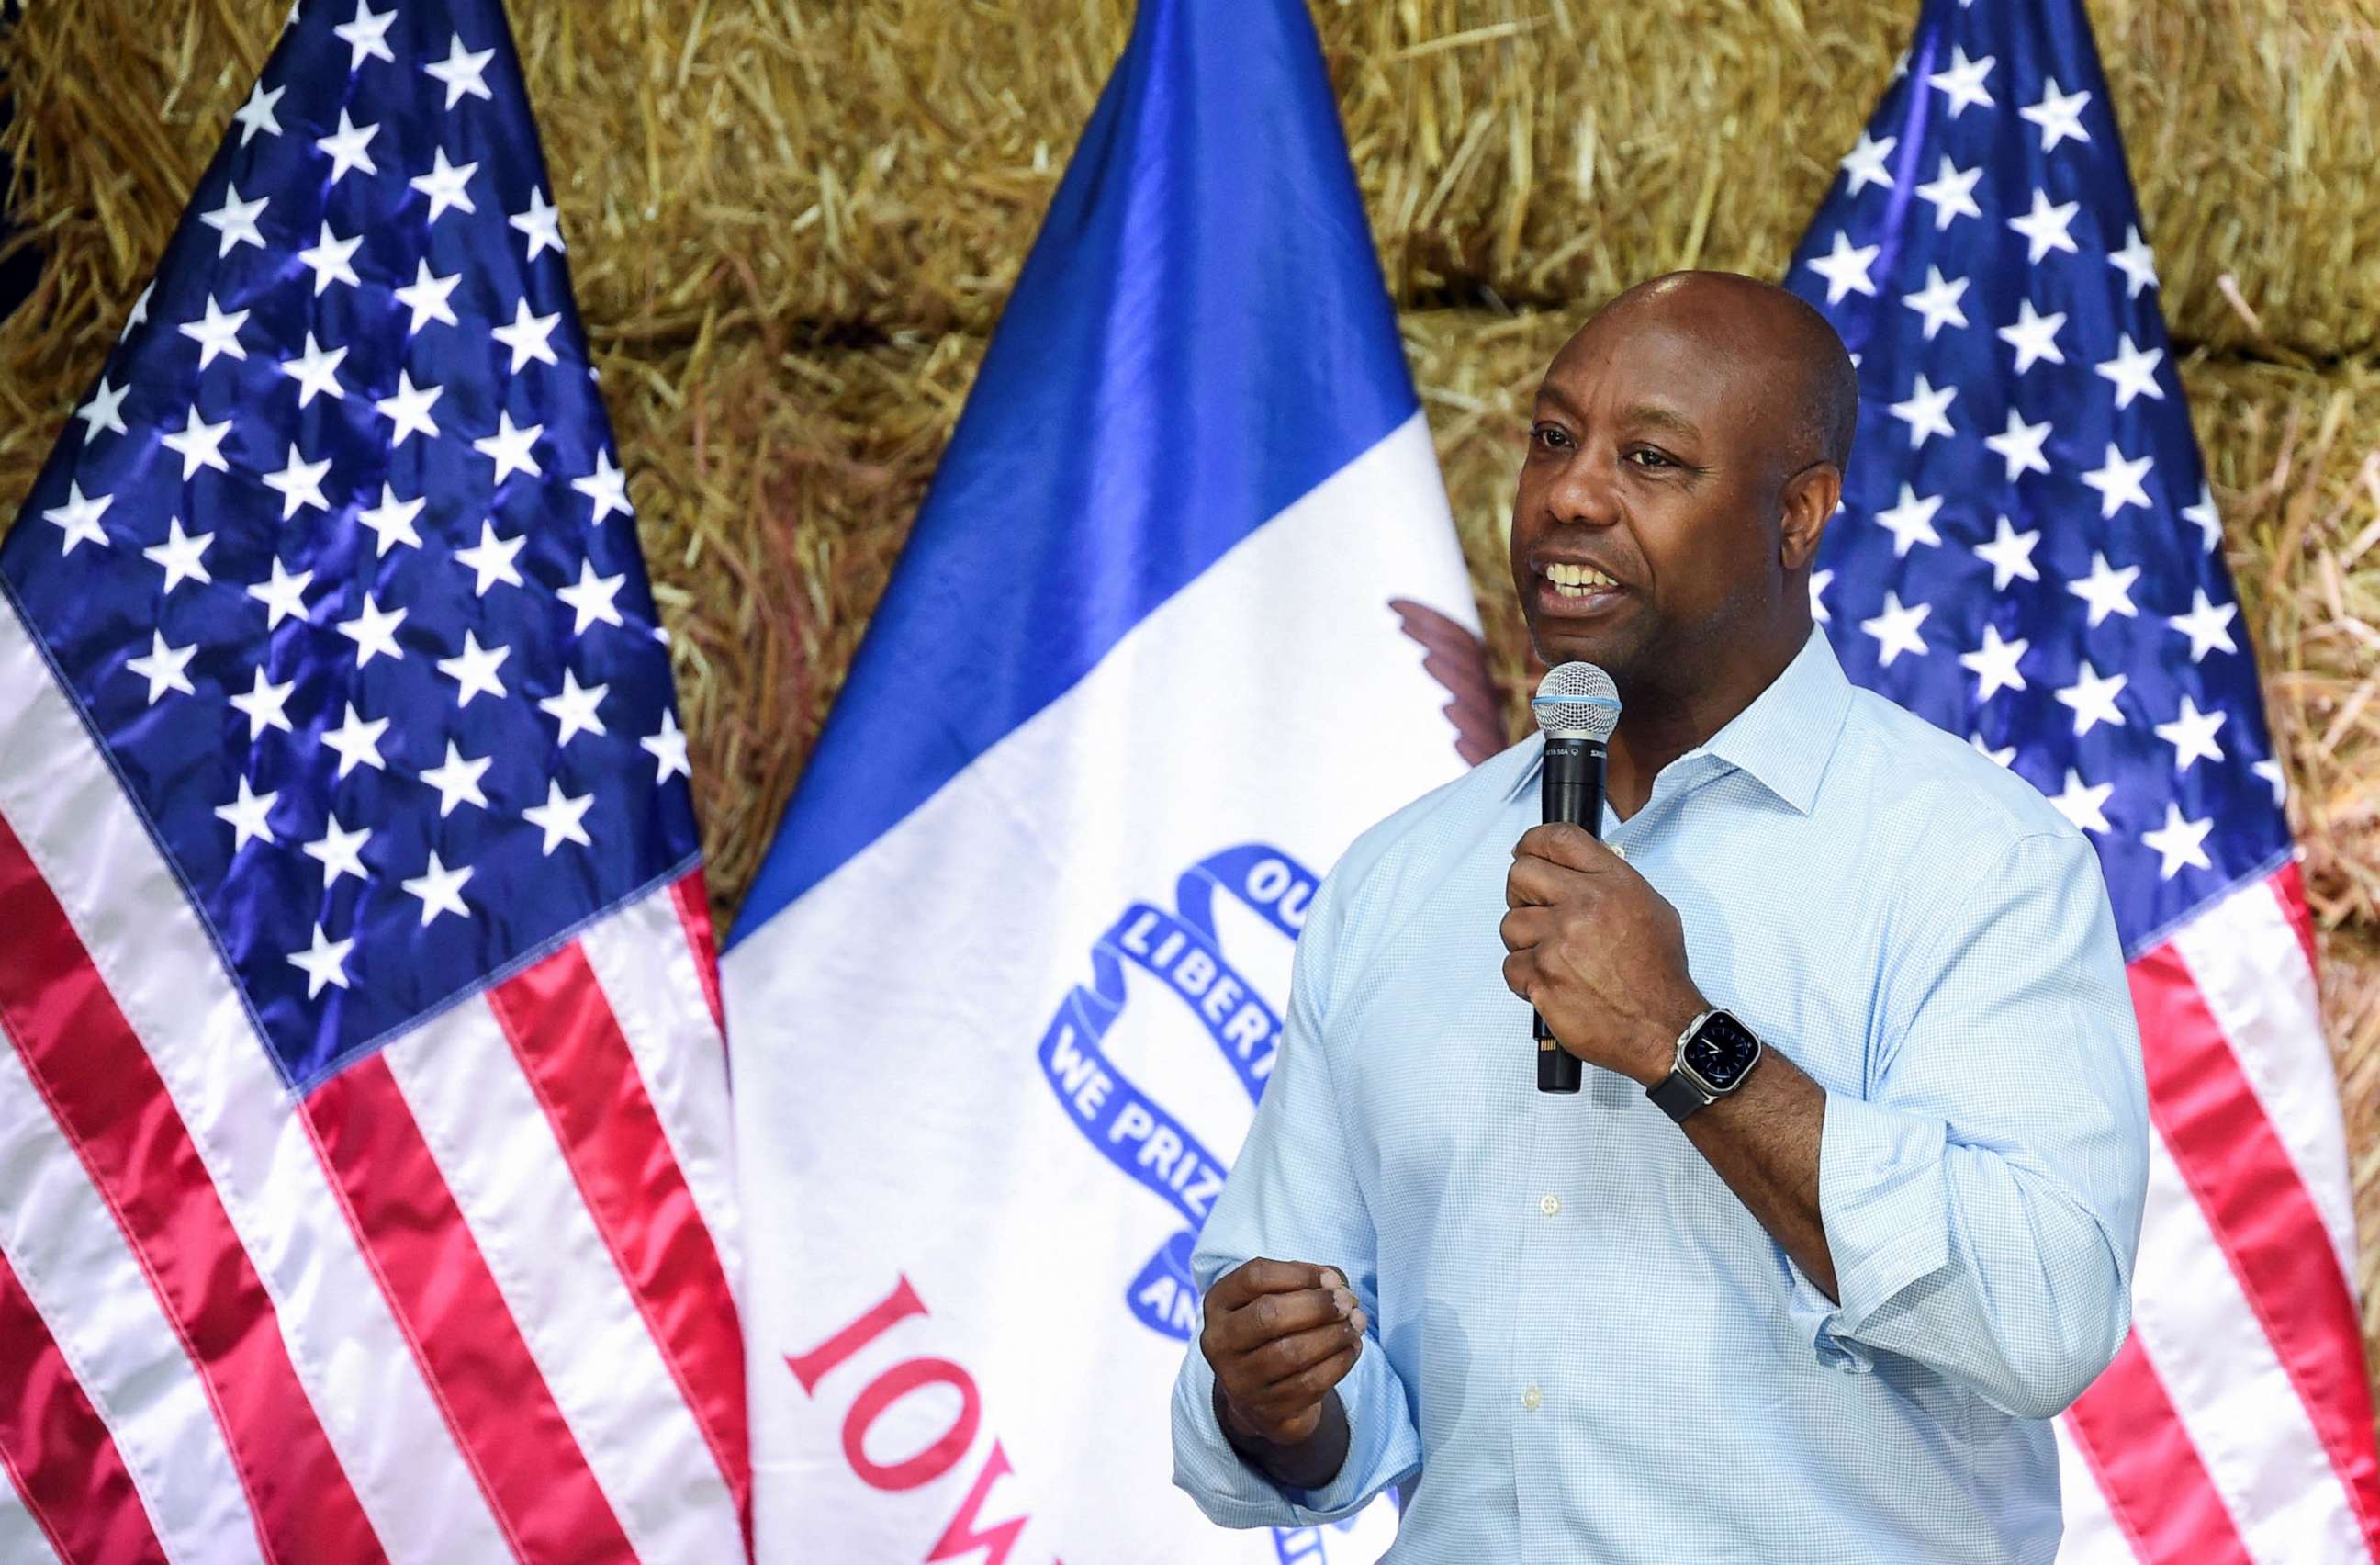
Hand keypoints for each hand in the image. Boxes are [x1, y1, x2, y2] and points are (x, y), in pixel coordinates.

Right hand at [1200, 1258, 1366, 1445]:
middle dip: (1317, 1306)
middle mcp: (1219, 1341)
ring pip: (1291, 1353)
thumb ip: (1308, 1282)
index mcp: (1218, 1303)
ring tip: (1356, 1324)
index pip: (1254, 1277)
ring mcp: (1239, 1380)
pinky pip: (1309, 1383)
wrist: (1261, 1397)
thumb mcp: (1279, 1299)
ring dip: (1333, 1335)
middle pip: (1269, 1315)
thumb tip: (1335, 1282)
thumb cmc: (1274, 1332)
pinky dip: (1339, 1363)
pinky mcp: (1264, 1409)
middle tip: (1348, 1302)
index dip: (1299, 1273)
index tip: (1333, 1279)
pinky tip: (1352, 1348)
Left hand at [1502, 823, 1705, 1086]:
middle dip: (1521, 893)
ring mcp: (1560, 942)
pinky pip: (1511, 966)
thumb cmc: (1659, 975)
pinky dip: (1526, 978)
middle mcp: (1584, 905)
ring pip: (1510, 924)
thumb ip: (1613, 883)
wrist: (1663, 1027)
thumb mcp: (1653, 909)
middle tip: (1536, 912)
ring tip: (1553, 958)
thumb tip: (1579, 870)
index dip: (1533, 842)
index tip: (1525, 851)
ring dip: (1525, 942)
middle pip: (1521, 874)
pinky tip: (1552, 983)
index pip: (1559, 839)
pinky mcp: (1542, 977)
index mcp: (1613, 883)